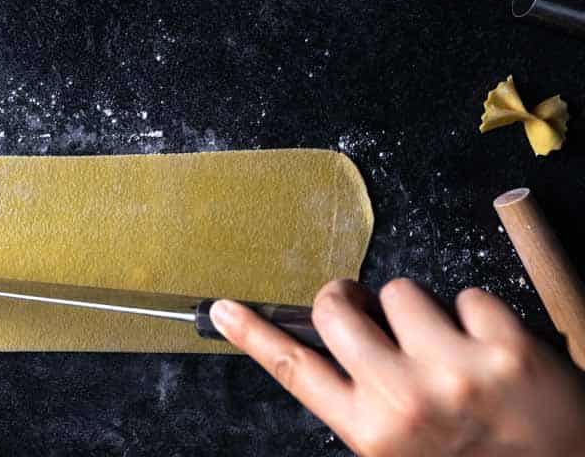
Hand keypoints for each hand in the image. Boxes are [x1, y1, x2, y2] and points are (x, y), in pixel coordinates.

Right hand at [210, 279, 584, 456]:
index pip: (294, 370)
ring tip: (454, 352)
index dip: (254, 335)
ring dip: (424, 312)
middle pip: (336, 310)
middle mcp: (406, 402)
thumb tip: (327, 345)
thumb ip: (362, 404)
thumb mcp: (402, 452)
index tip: (225, 310)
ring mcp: (456, 373)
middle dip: (349, 299)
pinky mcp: (507, 348)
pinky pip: (467, 295)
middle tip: (369, 311)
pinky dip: (481, 317)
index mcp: (372, 435)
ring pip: (403, 291)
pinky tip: (495, 354)